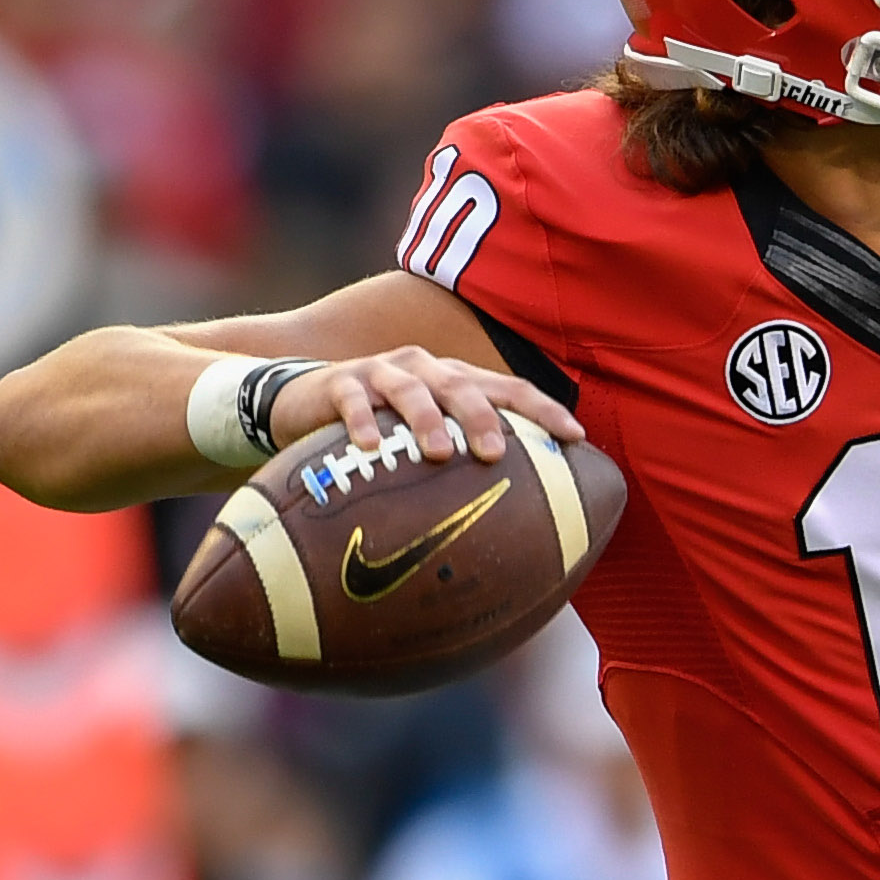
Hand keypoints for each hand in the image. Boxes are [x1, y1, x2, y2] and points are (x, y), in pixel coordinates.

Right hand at [268, 345, 584, 463]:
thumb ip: (465, 458)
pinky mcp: (340, 383)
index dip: (544, 409)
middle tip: (496, 453)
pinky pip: (353, 400)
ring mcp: (383, 373)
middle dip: (483, 418)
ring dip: (426, 419)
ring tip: (439, 453)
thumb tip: (520, 509)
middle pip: (463, 386)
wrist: (304, 401)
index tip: (575, 437)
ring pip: (412, 389)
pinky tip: (367, 446)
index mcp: (456, 379)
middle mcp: (426, 369)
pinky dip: (361, 421)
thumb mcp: (425, 436)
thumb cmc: (383, 428)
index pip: (510, 389)